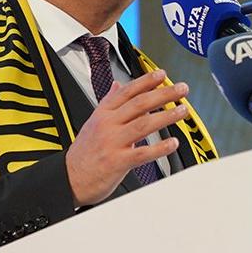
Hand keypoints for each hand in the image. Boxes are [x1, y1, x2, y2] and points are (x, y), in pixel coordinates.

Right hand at [65, 70, 187, 206]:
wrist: (69, 178)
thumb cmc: (84, 152)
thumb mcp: (93, 122)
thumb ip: (108, 103)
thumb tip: (117, 85)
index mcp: (103, 113)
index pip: (127, 92)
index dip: (146, 81)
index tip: (162, 74)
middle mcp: (107, 125)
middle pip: (139, 104)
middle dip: (163, 94)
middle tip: (181, 89)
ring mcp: (112, 142)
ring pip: (143, 124)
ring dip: (166, 116)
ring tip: (182, 111)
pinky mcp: (117, 162)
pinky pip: (142, 153)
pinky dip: (159, 148)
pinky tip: (172, 143)